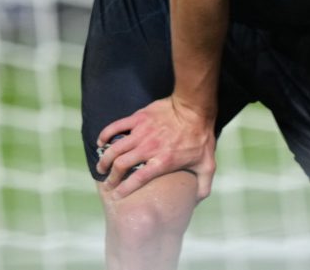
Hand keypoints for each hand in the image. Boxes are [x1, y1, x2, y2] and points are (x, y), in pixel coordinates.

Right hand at [95, 96, 216, 200]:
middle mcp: (148, 149)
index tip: (116, 196)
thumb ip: (203, 186)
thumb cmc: (201, 136)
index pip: (137, 179)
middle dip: (111, 177)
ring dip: (104, 159)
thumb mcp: (208, 164)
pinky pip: (116, 127)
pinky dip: (105, 135)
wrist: (194, 107)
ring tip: (101, 167)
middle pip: (121, 165)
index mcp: (162, 162)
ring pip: (115, 148)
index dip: (123, 190)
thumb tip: (196, 202)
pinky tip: (101, 142)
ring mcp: (141, 133)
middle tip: (107, 183)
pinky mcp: (138, 118)